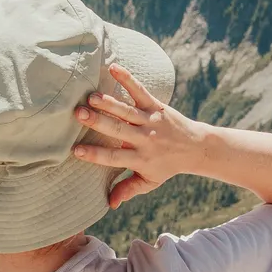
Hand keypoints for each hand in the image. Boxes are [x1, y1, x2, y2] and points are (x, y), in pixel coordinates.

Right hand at [72, 64, 202, 206]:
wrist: (196, 147)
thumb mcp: (150, 181)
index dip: (94, 155)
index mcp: (139, 159)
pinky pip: (141, 91)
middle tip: (78, 114)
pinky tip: (114, 68)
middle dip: (98, 122)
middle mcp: (144, 139)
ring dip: (109, 103)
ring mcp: (151, 121)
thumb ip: (128, 190)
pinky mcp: (157, 106)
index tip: (75, 150)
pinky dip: (128, 79)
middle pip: (118, 131)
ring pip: (127, 111)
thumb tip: (109, 204)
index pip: (113, 158)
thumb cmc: (167, 165)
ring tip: (90, 96)